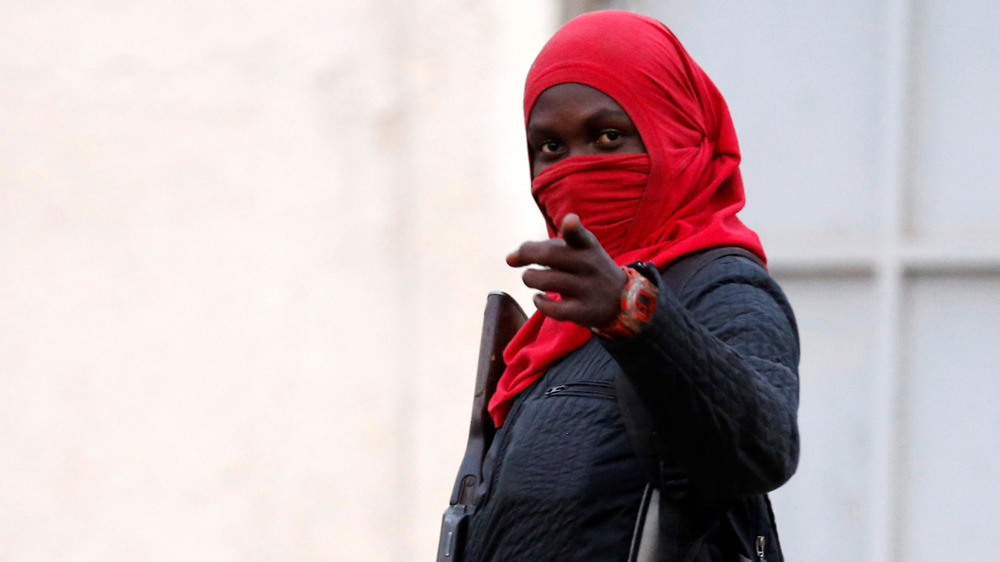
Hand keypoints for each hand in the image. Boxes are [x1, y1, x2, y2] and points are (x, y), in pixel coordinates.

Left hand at [507, 213, 626, 327]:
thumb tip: (509, 258)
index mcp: (586, 245)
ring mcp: (587, 289)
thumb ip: (540, 249)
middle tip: (519, 261)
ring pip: (545, 281)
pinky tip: (539, 298)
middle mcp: (589, 265)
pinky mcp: (583, 311)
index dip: (573, 228)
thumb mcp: (573, 251)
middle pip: (550, 255)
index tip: (570, 221)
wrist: (621, 298)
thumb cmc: (585, 268)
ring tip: (533, 279)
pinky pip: (552, 309)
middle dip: (527, 255)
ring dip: (530, 278)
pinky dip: (539, 302)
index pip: (581, 235)